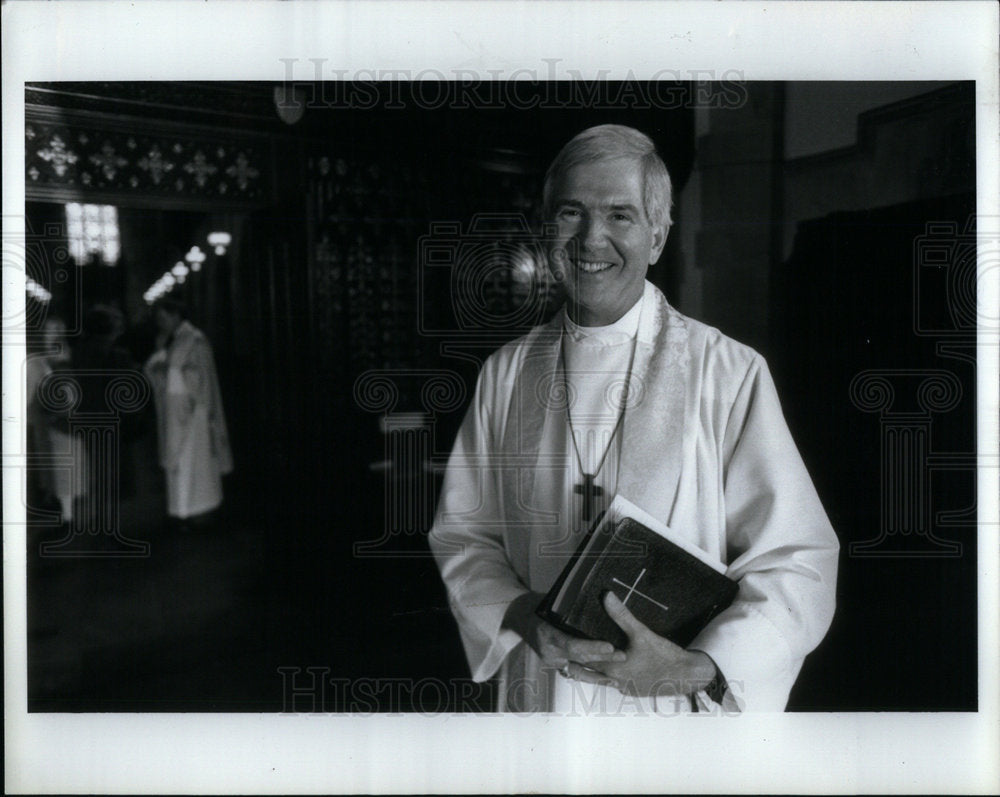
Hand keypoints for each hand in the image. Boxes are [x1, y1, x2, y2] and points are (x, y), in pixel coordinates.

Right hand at [502, 592, 626, 671]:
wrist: (518, 617)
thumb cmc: (536, 605)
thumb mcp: (550, 601)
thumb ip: (569, 604)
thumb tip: (598, 596)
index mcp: (546, 635)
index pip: (572, 644)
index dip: (591, 647)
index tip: (610, 646)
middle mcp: (548, 652)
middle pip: (579, 659)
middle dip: (602, 660)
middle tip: (623, 657)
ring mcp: (552, 660)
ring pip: (578, 671)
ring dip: (598, 675)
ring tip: (618, 678)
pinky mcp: (555, 664)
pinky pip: (575, 673)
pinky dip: (590, 676)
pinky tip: (606, 679)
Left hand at [565, 592, 716, 696]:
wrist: (686, 677)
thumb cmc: (664, 656)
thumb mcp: (641, 633)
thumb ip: (621, 615)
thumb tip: (606, 596)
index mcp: (612, 668)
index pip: (584, 660)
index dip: (571, 653)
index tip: (559, 647)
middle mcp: (615, 681)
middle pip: (587, 674)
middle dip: (575, 665)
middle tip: (562, 657)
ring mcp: (624, 688)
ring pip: (599, 681)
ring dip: (588, 673)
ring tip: (579, 664)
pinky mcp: (634, 691)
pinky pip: (614, 684)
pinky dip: (606, 677)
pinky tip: (608, 670)